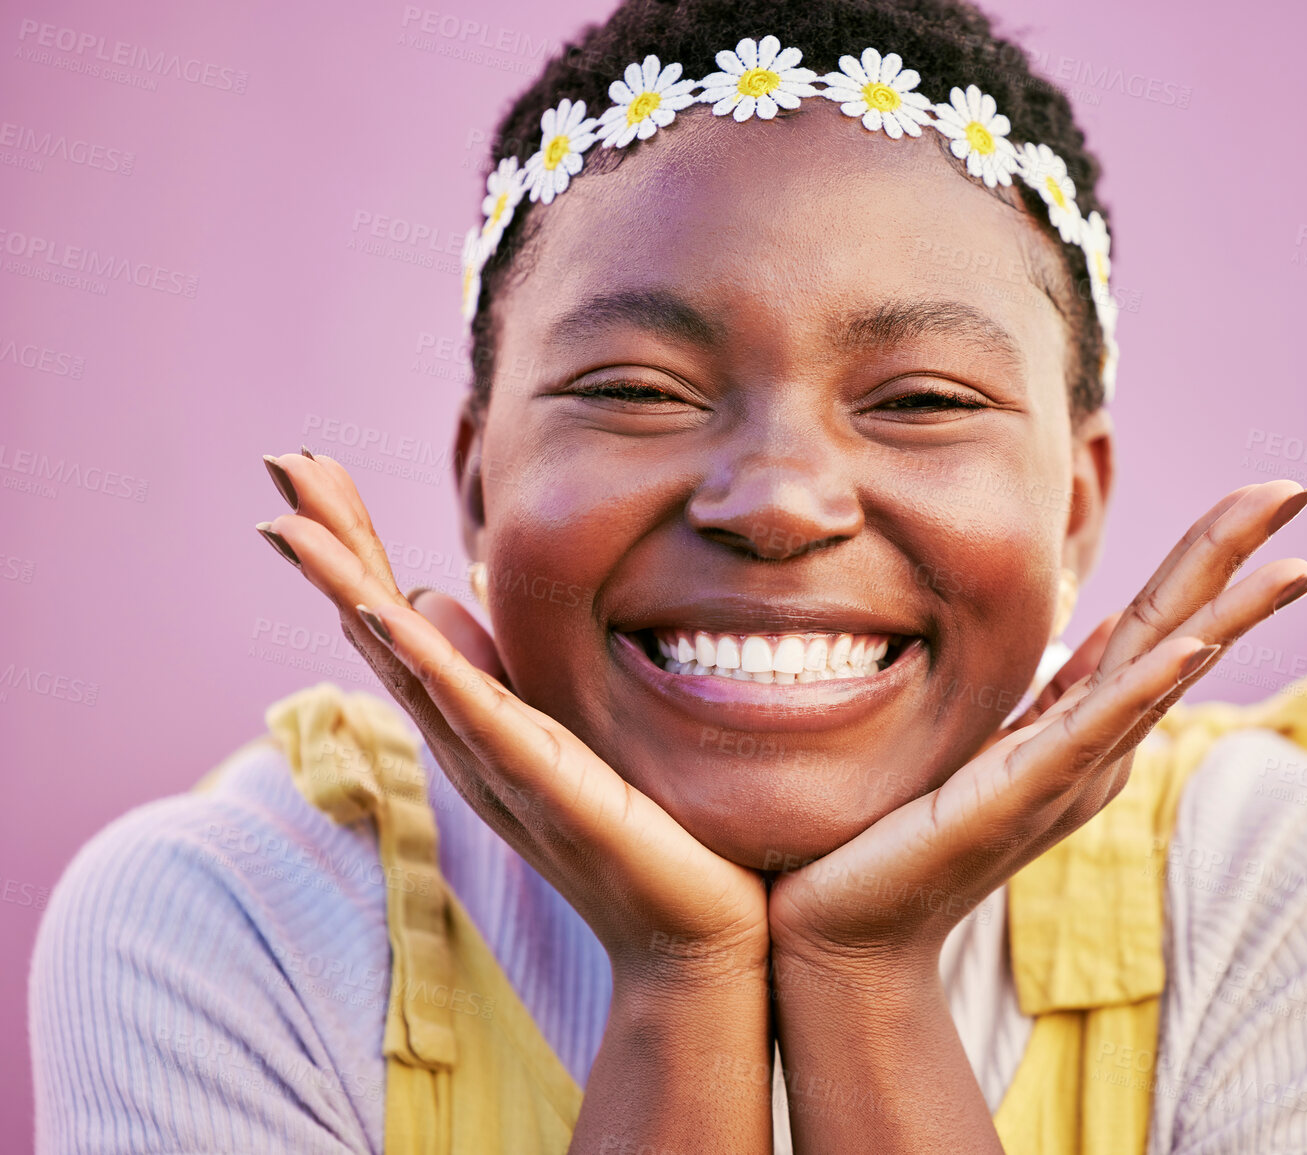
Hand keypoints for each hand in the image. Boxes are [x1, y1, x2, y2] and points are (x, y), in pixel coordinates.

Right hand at [254, 450, 768, 985]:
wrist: (690, 934)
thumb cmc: (641, 834)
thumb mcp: (566, 726)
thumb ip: (503, 671)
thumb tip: (436, 590)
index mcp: (477, 721)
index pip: (399, 617)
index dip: (354, 544)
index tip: (313, 468)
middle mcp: (467, 741)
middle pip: (381, 628)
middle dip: (333, 544)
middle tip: (282, 461)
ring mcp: (498, 764)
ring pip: (407, 662)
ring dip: (349, 588)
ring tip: (293, 521)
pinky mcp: (545, 785)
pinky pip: (478, 714)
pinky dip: (427, 661)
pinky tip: (385, 607)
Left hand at [764, 479, 1306, 972]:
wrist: (853, 928)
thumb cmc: (907, 835)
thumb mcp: (992, 739)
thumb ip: (1055, 694)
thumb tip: (1106, 627)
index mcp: (1086, 728)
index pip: (1161, 620)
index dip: (1209, 552)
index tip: (1267, 490)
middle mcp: (1098, 750)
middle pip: (1182, 631)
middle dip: (1238, 557)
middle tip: (1298, 486)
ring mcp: (1070, 775)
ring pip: (1163, 675)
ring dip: (1227, 615)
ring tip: (1293, 562)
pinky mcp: (1025, 797)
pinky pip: (1095, 732)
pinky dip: (1150, 686)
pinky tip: (1199, 643)